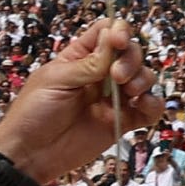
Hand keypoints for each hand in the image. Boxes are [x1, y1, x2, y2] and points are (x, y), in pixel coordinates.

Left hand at [0, 19, 167, 185]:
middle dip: (131, 59)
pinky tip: (142, 104)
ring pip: (143, 77)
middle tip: (117, 77)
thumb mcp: (56, 80)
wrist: (31, 153)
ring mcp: (113, 98)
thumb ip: (89, 63)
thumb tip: (113, 36)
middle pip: (130, 53)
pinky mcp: (123, 122)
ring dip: (143, 79)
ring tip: (129, 92)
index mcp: (81, 57)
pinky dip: (153, 104)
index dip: (118, 32)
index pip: (107, 32)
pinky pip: (148, 109)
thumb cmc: (34, 111)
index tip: (118, 42)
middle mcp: (101, 74)